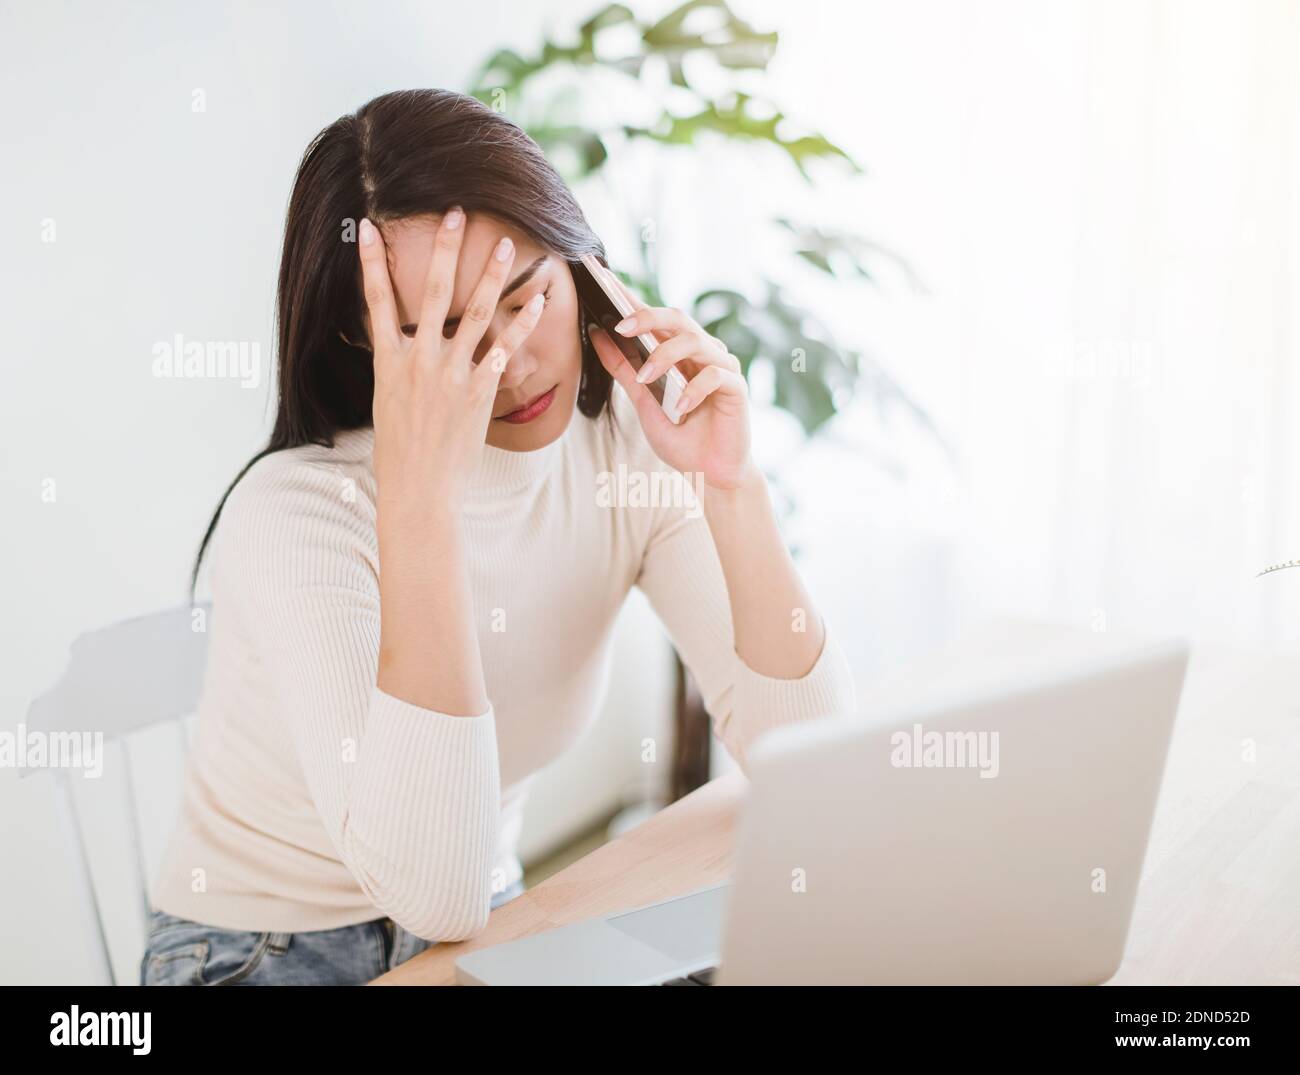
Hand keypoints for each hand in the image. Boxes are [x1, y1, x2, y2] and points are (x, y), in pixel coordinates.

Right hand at [358, 210, 544, 511]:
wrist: (418, 490)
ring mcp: (451, 375)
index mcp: (388, 362)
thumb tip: (393, 348)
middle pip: (433, 292)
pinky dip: (522, 324)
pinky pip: (505, 349)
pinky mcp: (479, 392)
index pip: (376, 301)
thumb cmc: (399, 453)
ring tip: (505, 244)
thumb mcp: (384, 403)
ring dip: (492, 275)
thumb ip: (393, 369)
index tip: (368, 227)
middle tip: (456, 213)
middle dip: (446, 249)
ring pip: (475, 313)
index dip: (370, 263)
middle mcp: (419, 361)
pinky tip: (537, 302)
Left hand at [587, 270, 753, 491]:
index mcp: (681, 353)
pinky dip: (693, 389)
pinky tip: (680, 408)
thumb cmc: (681, 438)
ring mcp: (722, 368)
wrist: (708, 476)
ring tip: (646, 379)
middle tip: (620, 327)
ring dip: (664, 357)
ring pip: (695, 341)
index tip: (605, 284)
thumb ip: (624, 369)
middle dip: (647, 317)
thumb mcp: (644, 402)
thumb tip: (597, 334)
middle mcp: (703, 353)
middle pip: (678, 318)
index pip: (656, 320)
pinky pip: (714, 375)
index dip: (633, 300)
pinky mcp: (736, 388)